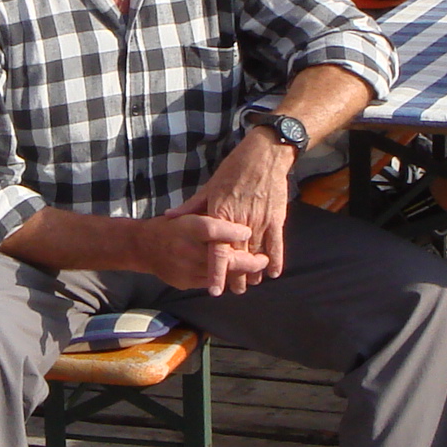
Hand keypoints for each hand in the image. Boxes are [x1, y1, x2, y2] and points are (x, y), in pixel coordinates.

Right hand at [141, 213, 269, 296]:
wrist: (143, 247)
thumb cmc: (172, 226)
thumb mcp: (189, 213)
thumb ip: (211, 214)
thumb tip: (238, 214)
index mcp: (188, 226)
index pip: (214, 229)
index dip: (233, 231)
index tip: (249, 231)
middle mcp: (186, 248)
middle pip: (222, 257)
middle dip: (247, 261)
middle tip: (263, 259)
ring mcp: (186, 267)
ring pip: (220, 274)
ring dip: (241, 272)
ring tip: (257, 268)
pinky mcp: (186, 281)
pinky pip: (211, 282)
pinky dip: (227, 278)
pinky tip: (239, 274)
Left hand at [167, 127, 295, 287]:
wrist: (263, 156)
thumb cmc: (234, 170)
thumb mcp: (210, 187)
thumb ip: (192, 207)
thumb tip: (170, 217)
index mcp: (220, 215)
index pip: (217, 250)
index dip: (216, 272)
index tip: (215, 289)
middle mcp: (240, 222)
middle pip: (237, 257)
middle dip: (236, 277)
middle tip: (235, 290)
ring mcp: (259, 221)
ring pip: (256, 254)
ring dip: (254, 271)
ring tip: (251, 284)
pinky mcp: (275, 218)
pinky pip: (276, 244)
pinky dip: (275, 259)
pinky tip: (273, 273)